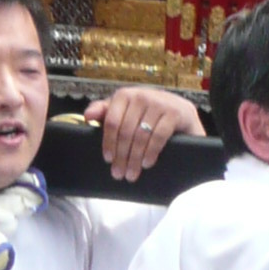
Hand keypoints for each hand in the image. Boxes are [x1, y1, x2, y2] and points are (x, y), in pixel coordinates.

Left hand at [86, 85, 205, 180]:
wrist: (181, 110)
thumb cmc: (147, 112)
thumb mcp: (125, 110)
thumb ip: (105, 112)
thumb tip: (87, 117)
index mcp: (125, 95)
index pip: (111, 121)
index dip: (108, 142)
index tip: (108, 159)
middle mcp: (142, 96)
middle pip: (126, 131)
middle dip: (121, 156)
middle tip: (119, 174)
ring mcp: (159, 103)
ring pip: (141, 136)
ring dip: (135, 159)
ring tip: (131, 174)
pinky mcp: (175, 113)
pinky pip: (159, 136)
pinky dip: (151, 152)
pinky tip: (147, 163)